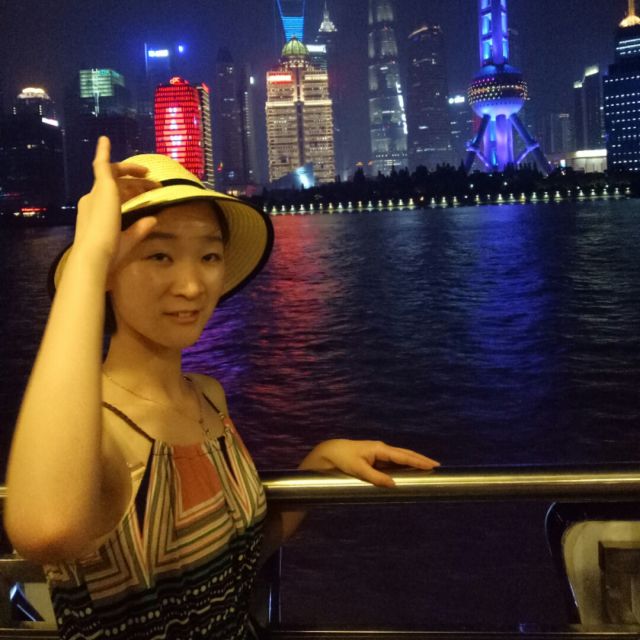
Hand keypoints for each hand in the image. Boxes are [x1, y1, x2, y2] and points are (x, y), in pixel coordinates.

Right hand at [73, 137, 160, 268]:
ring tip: (151, 176)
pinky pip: (102, 165)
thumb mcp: (128, 240)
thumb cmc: (109, 253)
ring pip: (115, 176)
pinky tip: (105, 139)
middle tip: (156, 186)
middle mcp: (93, 200)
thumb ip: (140, 229)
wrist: (95, 255)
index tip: (147, 196)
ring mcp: (97, 193)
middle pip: (116, 185)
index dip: (131, 194)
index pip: (115, 197)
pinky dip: (103, 152)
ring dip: (134, 174)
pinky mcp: (103, 187)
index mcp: (96, 213)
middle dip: (137, 184)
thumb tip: (153, 219)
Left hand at [299, 439, 439, 487]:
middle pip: (405, 454)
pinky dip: (404, 465)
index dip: (418, 461)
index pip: (403, 456)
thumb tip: (394, 484)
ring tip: (427, 467)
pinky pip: (393, 461)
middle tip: (436, 465)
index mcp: (380, 449)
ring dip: (414, 461)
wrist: (330, 452)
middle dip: (420, 459)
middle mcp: (382, 449)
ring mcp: (379, 453)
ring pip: (400, 457)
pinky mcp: (375, 458)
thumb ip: (376, 478)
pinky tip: (409, 470)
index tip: (432, 465)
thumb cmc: (344, 459)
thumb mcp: (359, 470)